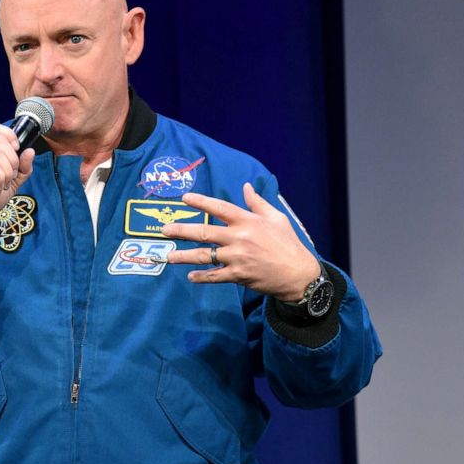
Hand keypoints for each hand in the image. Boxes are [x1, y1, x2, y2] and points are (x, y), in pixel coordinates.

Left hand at [162, 183, 319, 301]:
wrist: (299, 274)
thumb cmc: (288, 244)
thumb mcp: (277, 218)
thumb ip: (257, 202)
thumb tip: (246, 186)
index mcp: (248, 221)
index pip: (220, 207)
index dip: (201, 201)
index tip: (185, 198)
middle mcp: (239, 238)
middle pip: (204, 232)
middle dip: (182, 230)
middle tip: (164, 230)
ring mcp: (237, 258)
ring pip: (204, 256)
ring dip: (184, 257)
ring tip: (169, 257)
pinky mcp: (238, 275)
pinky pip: (215, 276)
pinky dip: (202, 277)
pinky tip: (191, 276)